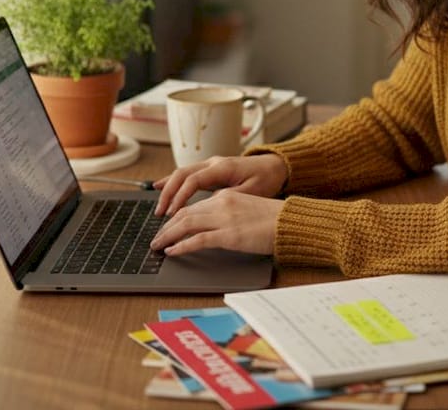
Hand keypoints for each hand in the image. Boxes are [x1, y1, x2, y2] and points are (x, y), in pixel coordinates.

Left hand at [149, 191, 283, 256]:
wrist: (292, 222)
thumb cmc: (275, 220)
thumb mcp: (248, 210)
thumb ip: (230, 214)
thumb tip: (216, 227)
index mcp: (227, 197)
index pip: (194, 206)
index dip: (176, 217)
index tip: (167, 227)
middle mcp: (222, 204)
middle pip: (184, 214)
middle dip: (166, 227)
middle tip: (155, 238)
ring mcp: (224, 219)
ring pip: (186, 225)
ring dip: (167, 236)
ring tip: (157, 246)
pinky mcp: (229, 235)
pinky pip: (197, 240)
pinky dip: (181, 246)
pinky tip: (172, 251)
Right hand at [152, 153, 287, 216]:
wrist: (276, 167)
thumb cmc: (267, 179)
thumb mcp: (252, 192)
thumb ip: (230, 197)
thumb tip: (208, 205)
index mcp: (223, 167)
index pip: (193, 181)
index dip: (180, 197)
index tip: (172, 214)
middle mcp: (213, 163)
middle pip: (182, 175)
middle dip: (168, 194)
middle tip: (160, 214)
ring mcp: (211, 164)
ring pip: (182, 173)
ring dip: (168, 189)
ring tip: (158, 208)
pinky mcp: (211, 170)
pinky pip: (187, 175)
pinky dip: (173, 183)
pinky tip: (160, 188)